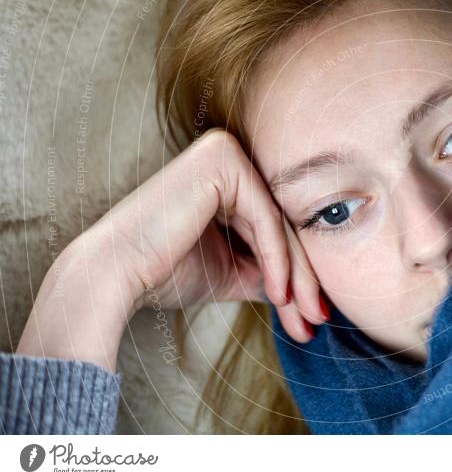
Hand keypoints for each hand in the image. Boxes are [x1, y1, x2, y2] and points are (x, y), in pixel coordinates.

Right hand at [16, 129, 324, 372]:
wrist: (115, 275)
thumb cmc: (165, 271)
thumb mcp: (233, 270)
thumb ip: (269, 270)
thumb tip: (310, 294)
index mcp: (229, 174)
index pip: (277, 226)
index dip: (298, 274)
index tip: (311, 316)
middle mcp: (229, 153)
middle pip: (283, 224)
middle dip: (303, 279)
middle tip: (316, 320)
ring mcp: (226, 151)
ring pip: (281, 223)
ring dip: (297, 277)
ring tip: (303, 317)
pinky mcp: (223, 161)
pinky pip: (266, 218)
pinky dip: (278, 260)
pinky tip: (279, 294)